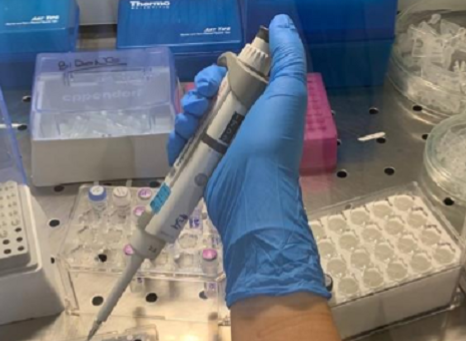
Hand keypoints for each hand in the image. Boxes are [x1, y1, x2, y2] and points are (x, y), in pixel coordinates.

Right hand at [167, 15, 328, 306]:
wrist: (252, 195)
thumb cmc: (272, 143)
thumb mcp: (288, 92)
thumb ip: (288, 55)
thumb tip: (278, 21)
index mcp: (263, 105)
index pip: (237, 76)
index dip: (225, 69)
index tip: (222, 74)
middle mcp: (242, 123)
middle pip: (212, 92)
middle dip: (202, 88)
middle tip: (203, 98)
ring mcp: (219, 144)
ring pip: (193, 114)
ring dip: (188, 110)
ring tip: (192, 121)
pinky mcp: (199, 164)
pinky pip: (180, 140)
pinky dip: (178, 135)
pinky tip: (183, 137)